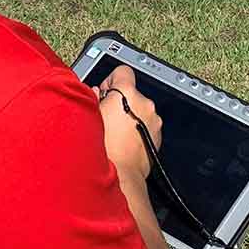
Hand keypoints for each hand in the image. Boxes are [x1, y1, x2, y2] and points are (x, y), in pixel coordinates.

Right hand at [97, 65, 162, 184]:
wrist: (120, 177)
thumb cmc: (103, 151)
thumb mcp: (90, 118)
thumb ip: (94, 99)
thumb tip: (98, 94)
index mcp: (127, 94)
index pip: (122, 71)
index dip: (112, 81)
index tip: (105, 93)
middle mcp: (145, 104)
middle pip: (131, 93)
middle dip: (119, 102)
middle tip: (106, 119)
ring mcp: (154, 120)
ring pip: (140, 110)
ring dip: (129, 117)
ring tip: (115, 134)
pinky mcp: (158, 135)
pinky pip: (146, 125)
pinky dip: (137, 130)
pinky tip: (125, 142)